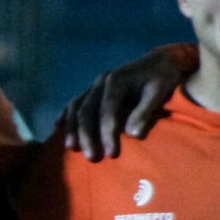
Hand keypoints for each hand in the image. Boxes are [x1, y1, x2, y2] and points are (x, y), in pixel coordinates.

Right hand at [60, 47, 184, 160]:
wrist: (160, 61)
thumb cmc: (161, 78)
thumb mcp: (158, 92)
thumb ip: (145, 112)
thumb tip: (133, 135)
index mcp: (116, 81)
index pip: (107, 111)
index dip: (107, 133)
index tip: (111, 154)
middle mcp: (100, 82)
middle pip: (87, 110)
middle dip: (87, 135)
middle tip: (92, 158)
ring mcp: (94, 85)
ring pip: (76, 106)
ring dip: (72, 128)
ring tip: (71, 148)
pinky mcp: (93, 89)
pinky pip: (75, 102)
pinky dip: (66, 115)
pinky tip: (59, 127)